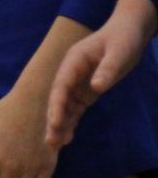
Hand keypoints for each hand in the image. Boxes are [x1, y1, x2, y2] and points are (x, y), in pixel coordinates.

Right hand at [48, 0, 157, 148]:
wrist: (128, 32)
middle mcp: (70, 73)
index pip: (61, 86)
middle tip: (50, 142)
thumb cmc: (122, 39)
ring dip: (60, 125)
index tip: (53, 123)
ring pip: (65, 107)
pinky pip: (76, 109)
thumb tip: (96, 87)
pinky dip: (71, 122)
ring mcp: (77, 83)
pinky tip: (67, 138)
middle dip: (53, 120)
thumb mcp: (118, 53)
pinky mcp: (86, 91)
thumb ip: (107, 69)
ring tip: (55, 146)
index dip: (56, 105)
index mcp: (73, 61)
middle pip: (58, 99)